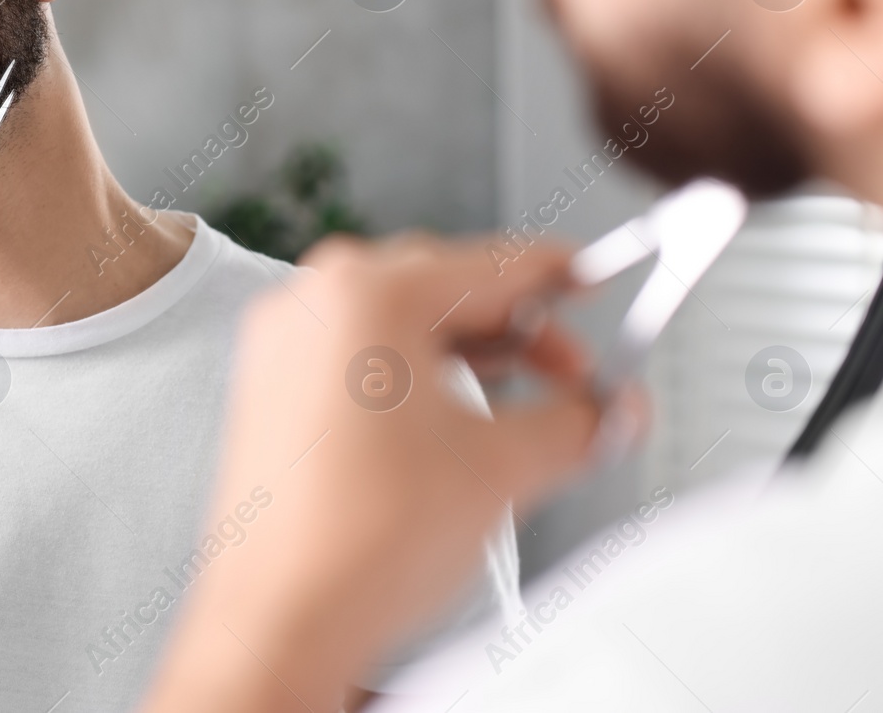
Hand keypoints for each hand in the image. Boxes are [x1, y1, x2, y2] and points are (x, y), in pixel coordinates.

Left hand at [144, 233, 642, 712]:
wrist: (280, 619)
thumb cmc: (357, 542)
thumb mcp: (502, 469)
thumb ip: (577, 422)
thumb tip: (610, 410)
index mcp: (367, 293)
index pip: (493, 263)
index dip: (560, 273)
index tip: (591, 277)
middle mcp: (314, 302)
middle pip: (445, 286)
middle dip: (520, 330)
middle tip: (575, 373)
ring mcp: (284, 343)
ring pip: (400, 322)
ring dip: (469, 353)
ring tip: (522, 402)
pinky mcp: (271, 387)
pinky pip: (358, 354)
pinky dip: (414, 374)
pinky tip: (453, 418)